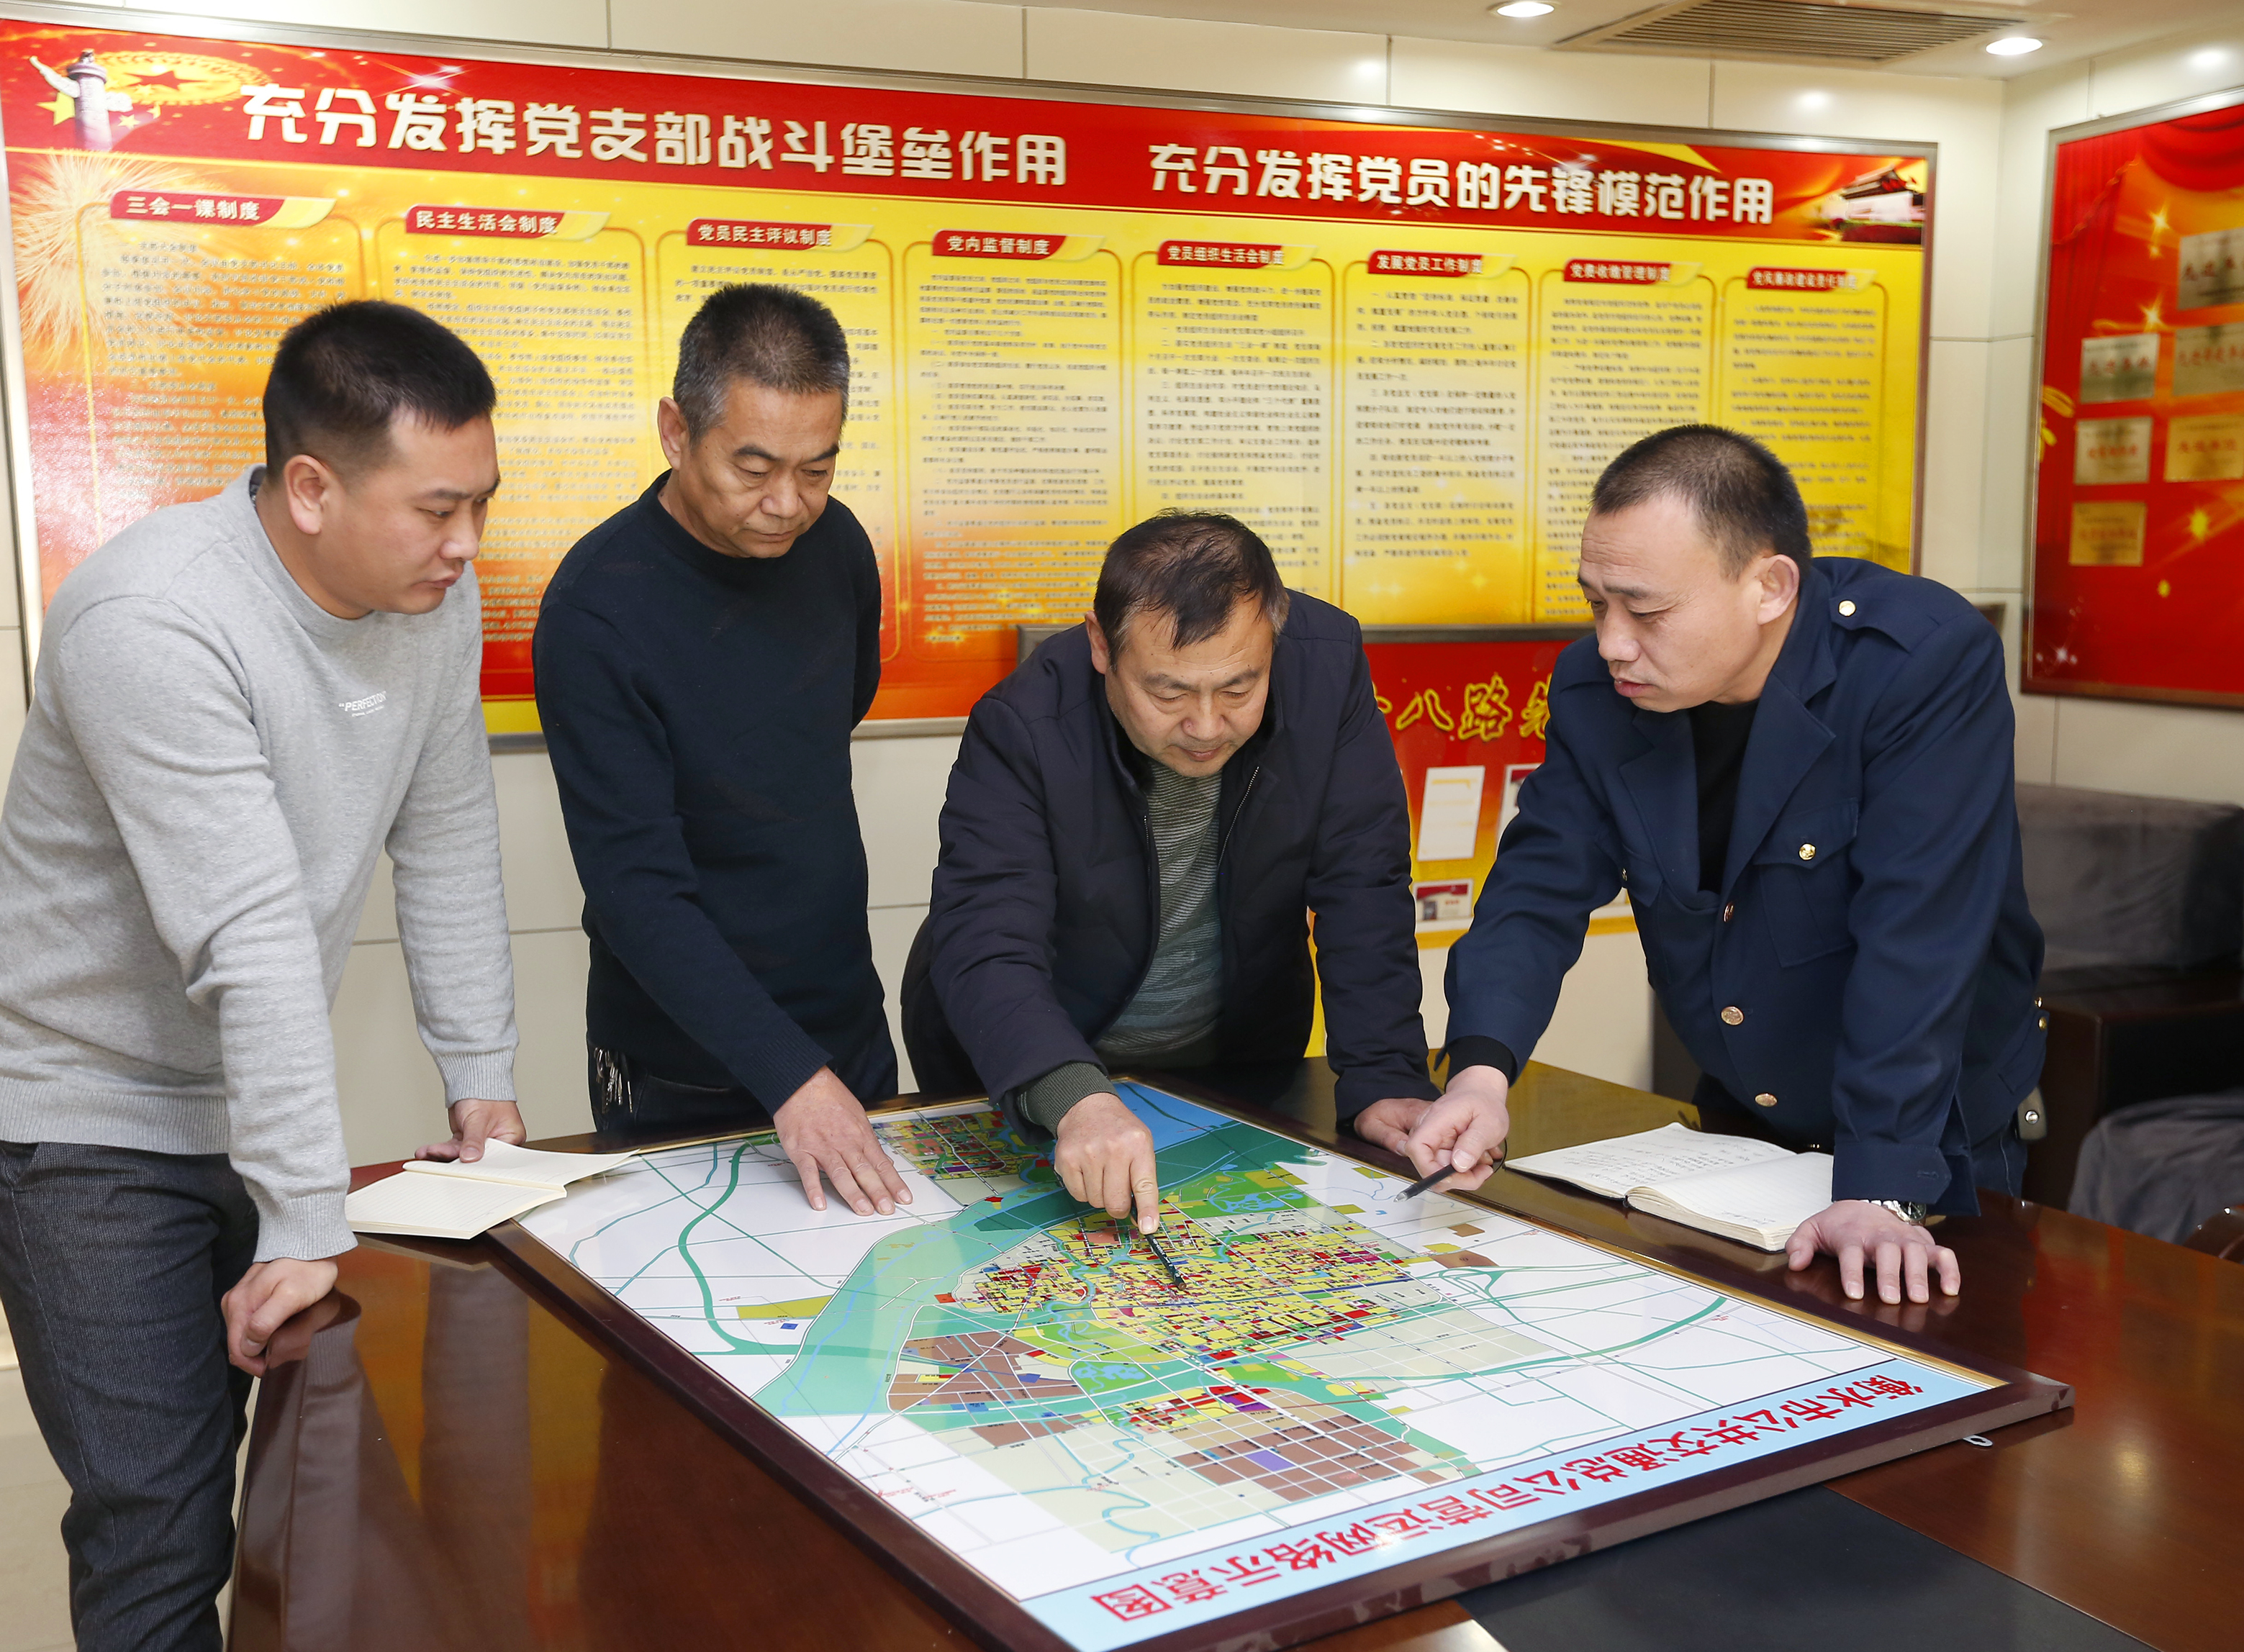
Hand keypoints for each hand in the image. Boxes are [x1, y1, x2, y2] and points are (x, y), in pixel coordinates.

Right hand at [222, 1256, 341, 1375]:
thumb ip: (267, 1320)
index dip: (256, 1364)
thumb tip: (248, 1346)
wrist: (313, 1245)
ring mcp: (239, 1298)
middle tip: (282, 1357)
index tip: (277, 1365)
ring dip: (259, 1345)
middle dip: (257, 1357)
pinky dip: (261, 1332)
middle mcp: (232, 1302)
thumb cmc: (307, 1272)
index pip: (238, 1350)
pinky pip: (248, 1323)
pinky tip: (277, 1331)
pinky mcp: (248, 1295)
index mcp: (239, 1305)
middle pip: (238, 1344)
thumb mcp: (292, 1297)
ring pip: (243, 1335)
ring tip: (282, 1345)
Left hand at [415, 1098, 526, 1163]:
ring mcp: (479, 1141)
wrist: (473, 1078)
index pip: (494, 1158)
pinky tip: (426, 1150)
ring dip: (441, 1153)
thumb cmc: (486, 1093)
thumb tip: (470, 1157)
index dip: (477, 1164)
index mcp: (510, 1138)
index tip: (461, 1166)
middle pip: (475, 1158)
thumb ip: (474, 1140)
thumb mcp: (479, 1119)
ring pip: (459, 1154)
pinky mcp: (465, 1139)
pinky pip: (451, 1148)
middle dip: (453, 1158)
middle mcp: (496, 1142)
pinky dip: (438, 1149)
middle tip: (437, 1158)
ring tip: (427, 1152)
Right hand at [775, 1067, 910, 1215]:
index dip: (894, 1182)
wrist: (802, 1082)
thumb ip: (868, 1141)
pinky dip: (814, 1188)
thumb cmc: (829, 1097)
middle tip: (887, 1210)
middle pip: (865, 1171)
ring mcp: (823, 1147)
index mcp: (860, 1135)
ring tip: (863, 1210)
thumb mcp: (857, 1115)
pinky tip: (819, 1203)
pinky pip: (808, 1172)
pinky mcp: (801, 1150)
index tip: (904, 1198)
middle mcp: (845, 1143)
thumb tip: (883, 1162)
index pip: (881, 1163)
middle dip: (878, 1192)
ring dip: (853, 1194)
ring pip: (841, 1174)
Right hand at [1054, 1092, 1161, 1230]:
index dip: (1147, 1210)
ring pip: (1095, 1201)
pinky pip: (1078, 1195)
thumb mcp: (1141, 1144)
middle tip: (1118, 1195)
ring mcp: (1087, 1154)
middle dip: (1119, 1206)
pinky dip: (1083, 1190)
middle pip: (1116, 1202)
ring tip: (1101, 1173)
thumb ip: (1144, 1179)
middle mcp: (1113, 1148)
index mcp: (1137, 1144)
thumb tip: (1144, 1220)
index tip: (1148, 1228)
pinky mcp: (1066, 1160)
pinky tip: (1086, 1171)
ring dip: (1100, 1195)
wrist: (1087, 1107)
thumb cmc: (1118, 1131)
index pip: (1144, 1185)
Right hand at [1353, 1065, 1510, 1191]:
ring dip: (1464, 1175)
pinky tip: (1478, 1160)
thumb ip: (1474, 1142)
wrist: (1481, 1093)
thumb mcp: (1489, 1122)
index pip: (1417, 1148)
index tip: (1453, 1177)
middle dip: (1458, 1178)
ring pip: (1441, 1172)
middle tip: (1483, 1172)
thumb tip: (1458, 1165)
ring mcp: (1433, 1142)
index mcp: (1436, 1121)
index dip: (1429, 1169)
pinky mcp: (1440, 1149)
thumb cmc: (1484, 1102)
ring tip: (1484, 1163)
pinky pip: (1447, 1168)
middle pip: (1430, 1167)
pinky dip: (1464, 1170)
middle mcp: (1429, 1132)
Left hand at [1786, 1200, 1960, 1304]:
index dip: (1851, 1273)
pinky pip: (1943, 1253)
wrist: (1864, 1203)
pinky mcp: (1924, 1242)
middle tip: (1891, 1299)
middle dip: (1890, 1276)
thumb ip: (1800, 1245)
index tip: (1853, 1294)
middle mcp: (1881, 1236)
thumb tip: (1795, 1263)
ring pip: (1914, 1252)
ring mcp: (1904, 1238)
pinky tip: (1951, 1289)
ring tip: (1919, 1298)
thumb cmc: (1839, 1225)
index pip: (1851, 1253)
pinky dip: (1950, 1269)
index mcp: (1852, 1235)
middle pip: (1887, 1253)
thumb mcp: (1813, 1229)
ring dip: (1918, 1274)